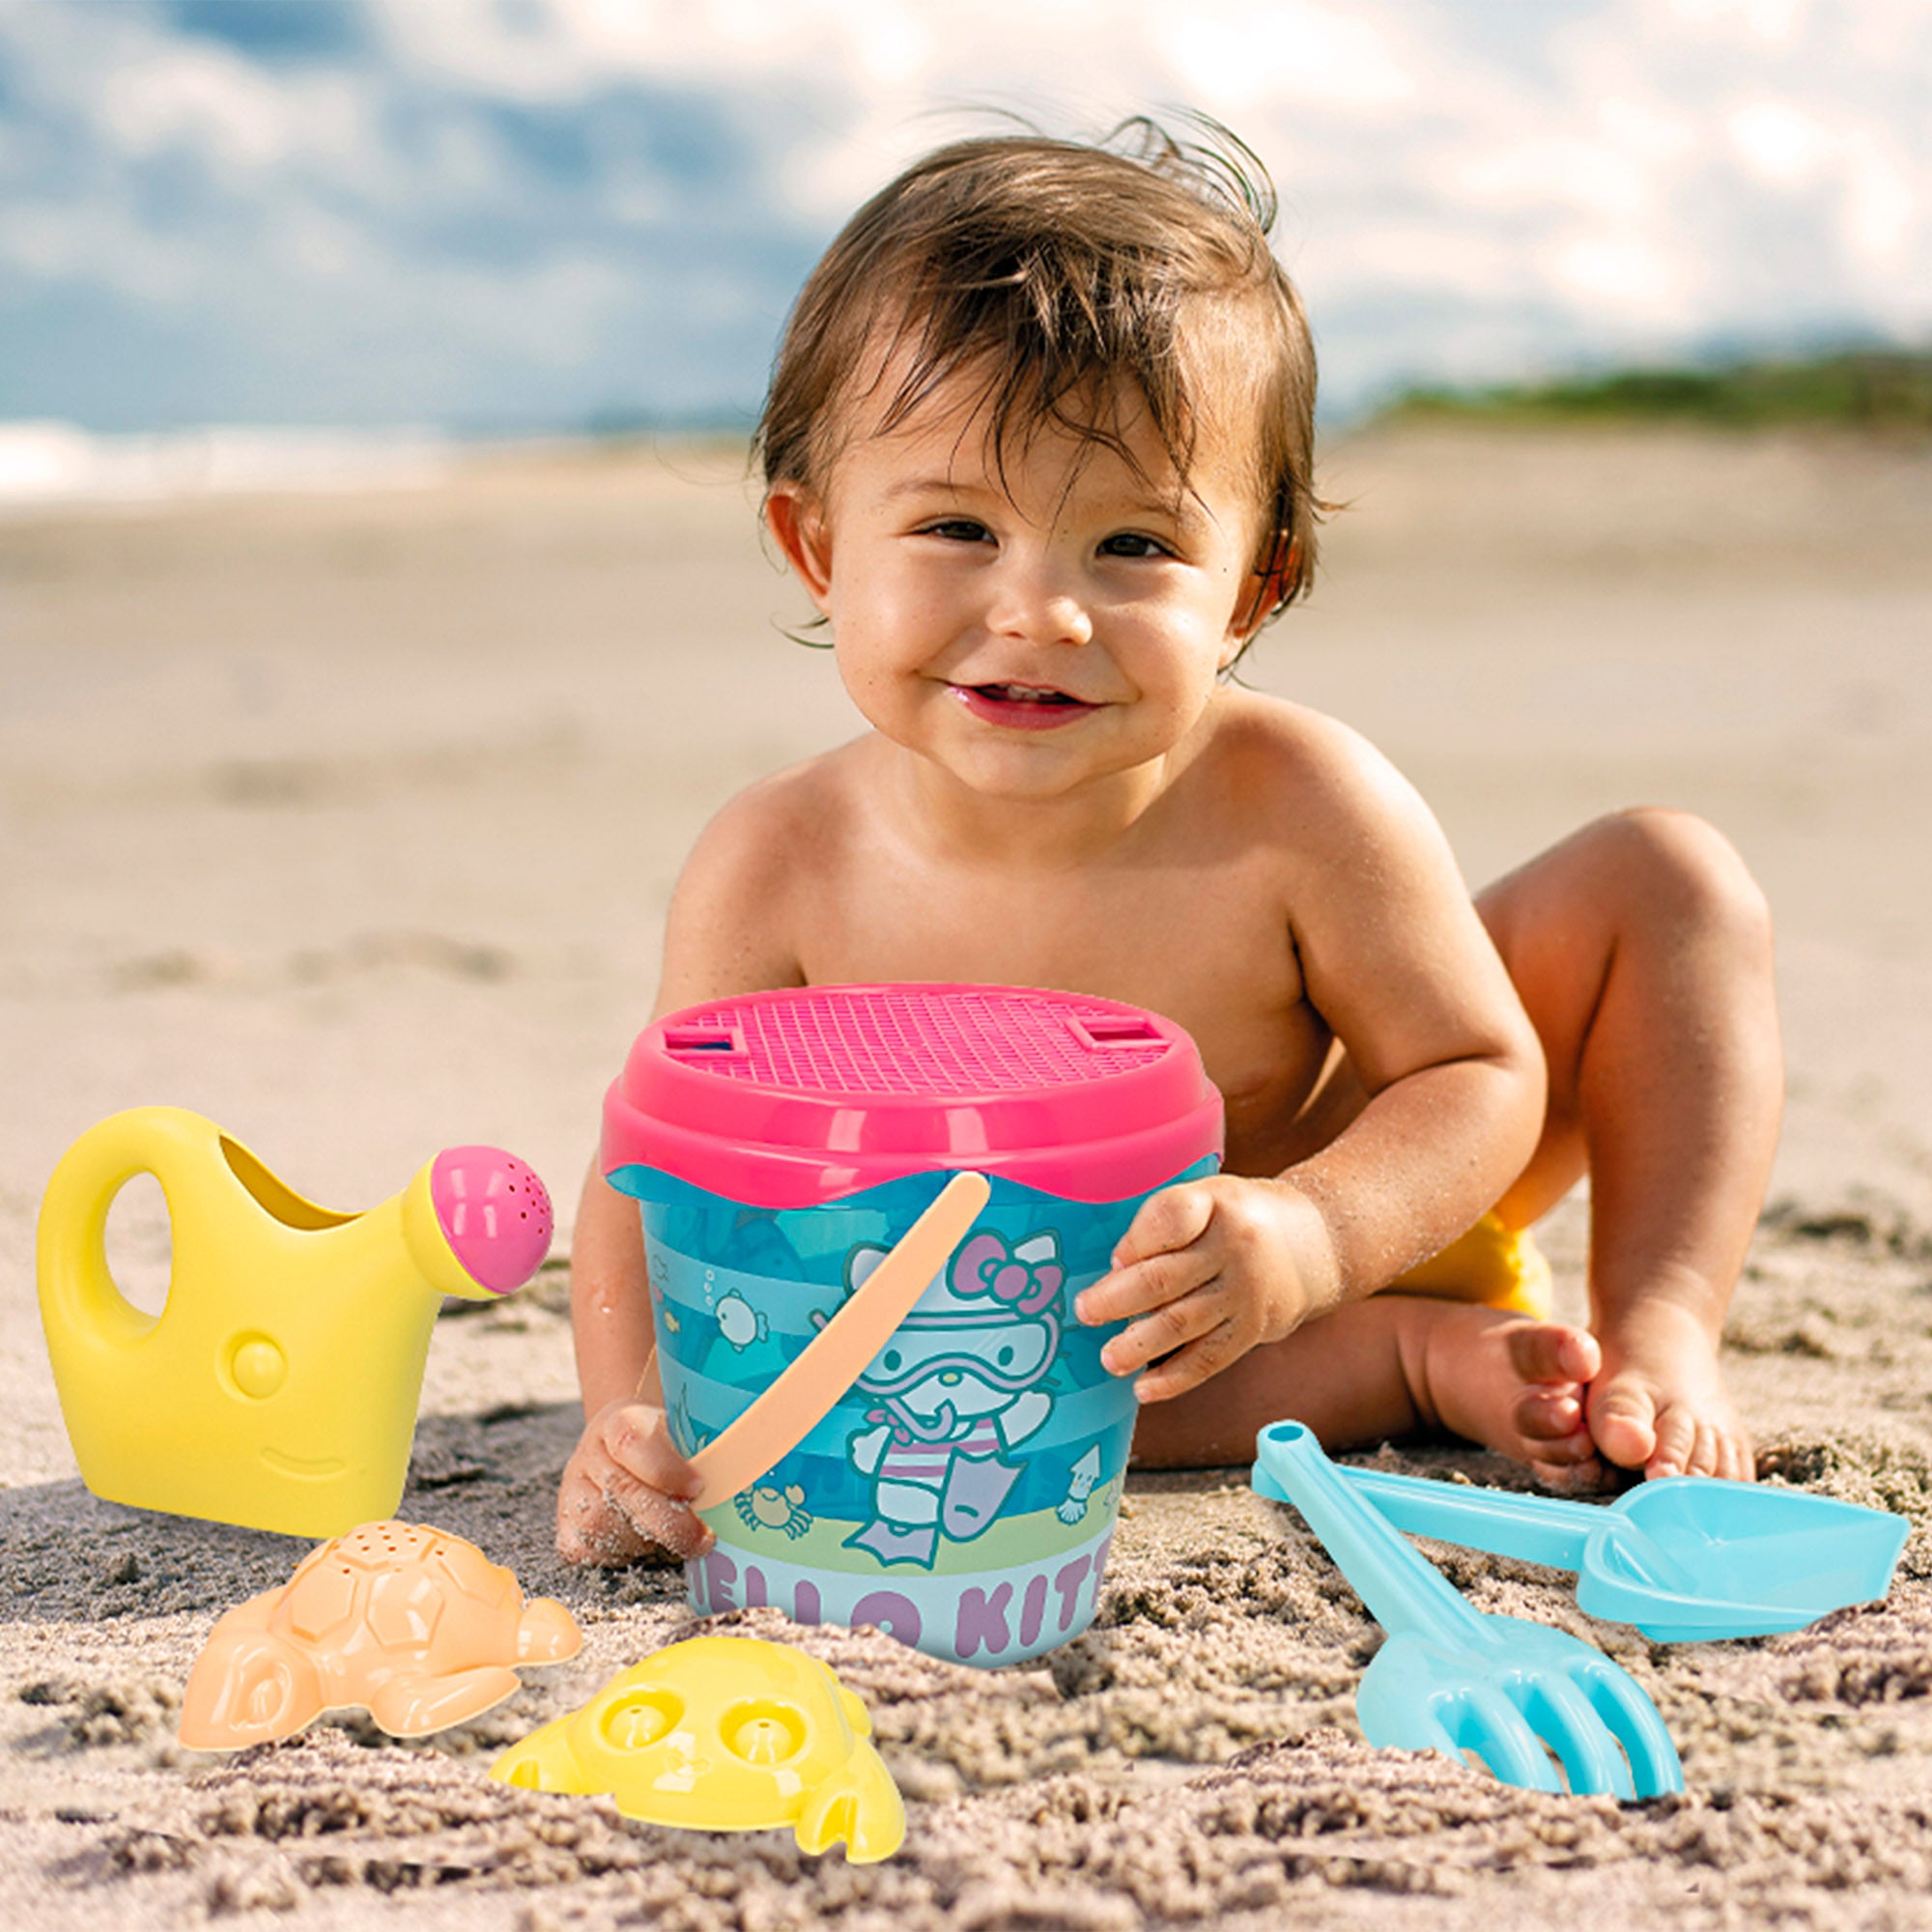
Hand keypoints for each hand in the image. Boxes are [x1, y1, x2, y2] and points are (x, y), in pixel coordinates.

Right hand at [555, 1397, 714, 1565]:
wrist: (624, 1447)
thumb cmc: (668, 1443)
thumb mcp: (683, 1430)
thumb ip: (705, 1447)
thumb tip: (750, 1464)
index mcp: (620, 1420)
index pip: (634, 1442)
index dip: (667, 1470)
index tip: (700, 1488)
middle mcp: (590, 1454)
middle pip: (624, 1492)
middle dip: (670, 1523)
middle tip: (704, 1539)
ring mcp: (572, 1493)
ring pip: (607, 1527)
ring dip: (649, 1540)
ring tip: (677, 1538)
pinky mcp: (567, 1531)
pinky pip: (593, 1552)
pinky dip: (624, 1556)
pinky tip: (645, 1546)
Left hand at [1074, 1176, 1338, 1401]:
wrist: (1317, 1244)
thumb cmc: (1241, 1219)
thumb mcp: (1210, 1197)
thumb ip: (1163, 1224)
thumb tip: (1118, 1269)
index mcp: (1216, 1202)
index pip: (1170, 1217)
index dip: (1136, 1241)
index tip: (1115, 1259)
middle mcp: (1234, 1247)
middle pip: (1165, 1277)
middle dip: (1117, 1299)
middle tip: (1085, 1312)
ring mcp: (1246, 1292)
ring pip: (1182, 1322)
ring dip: (1139, 1345)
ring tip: (1108, 1358)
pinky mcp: (1253, 1329)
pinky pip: (1209, 1358)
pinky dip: (1174, 1377)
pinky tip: (1144, 1388)